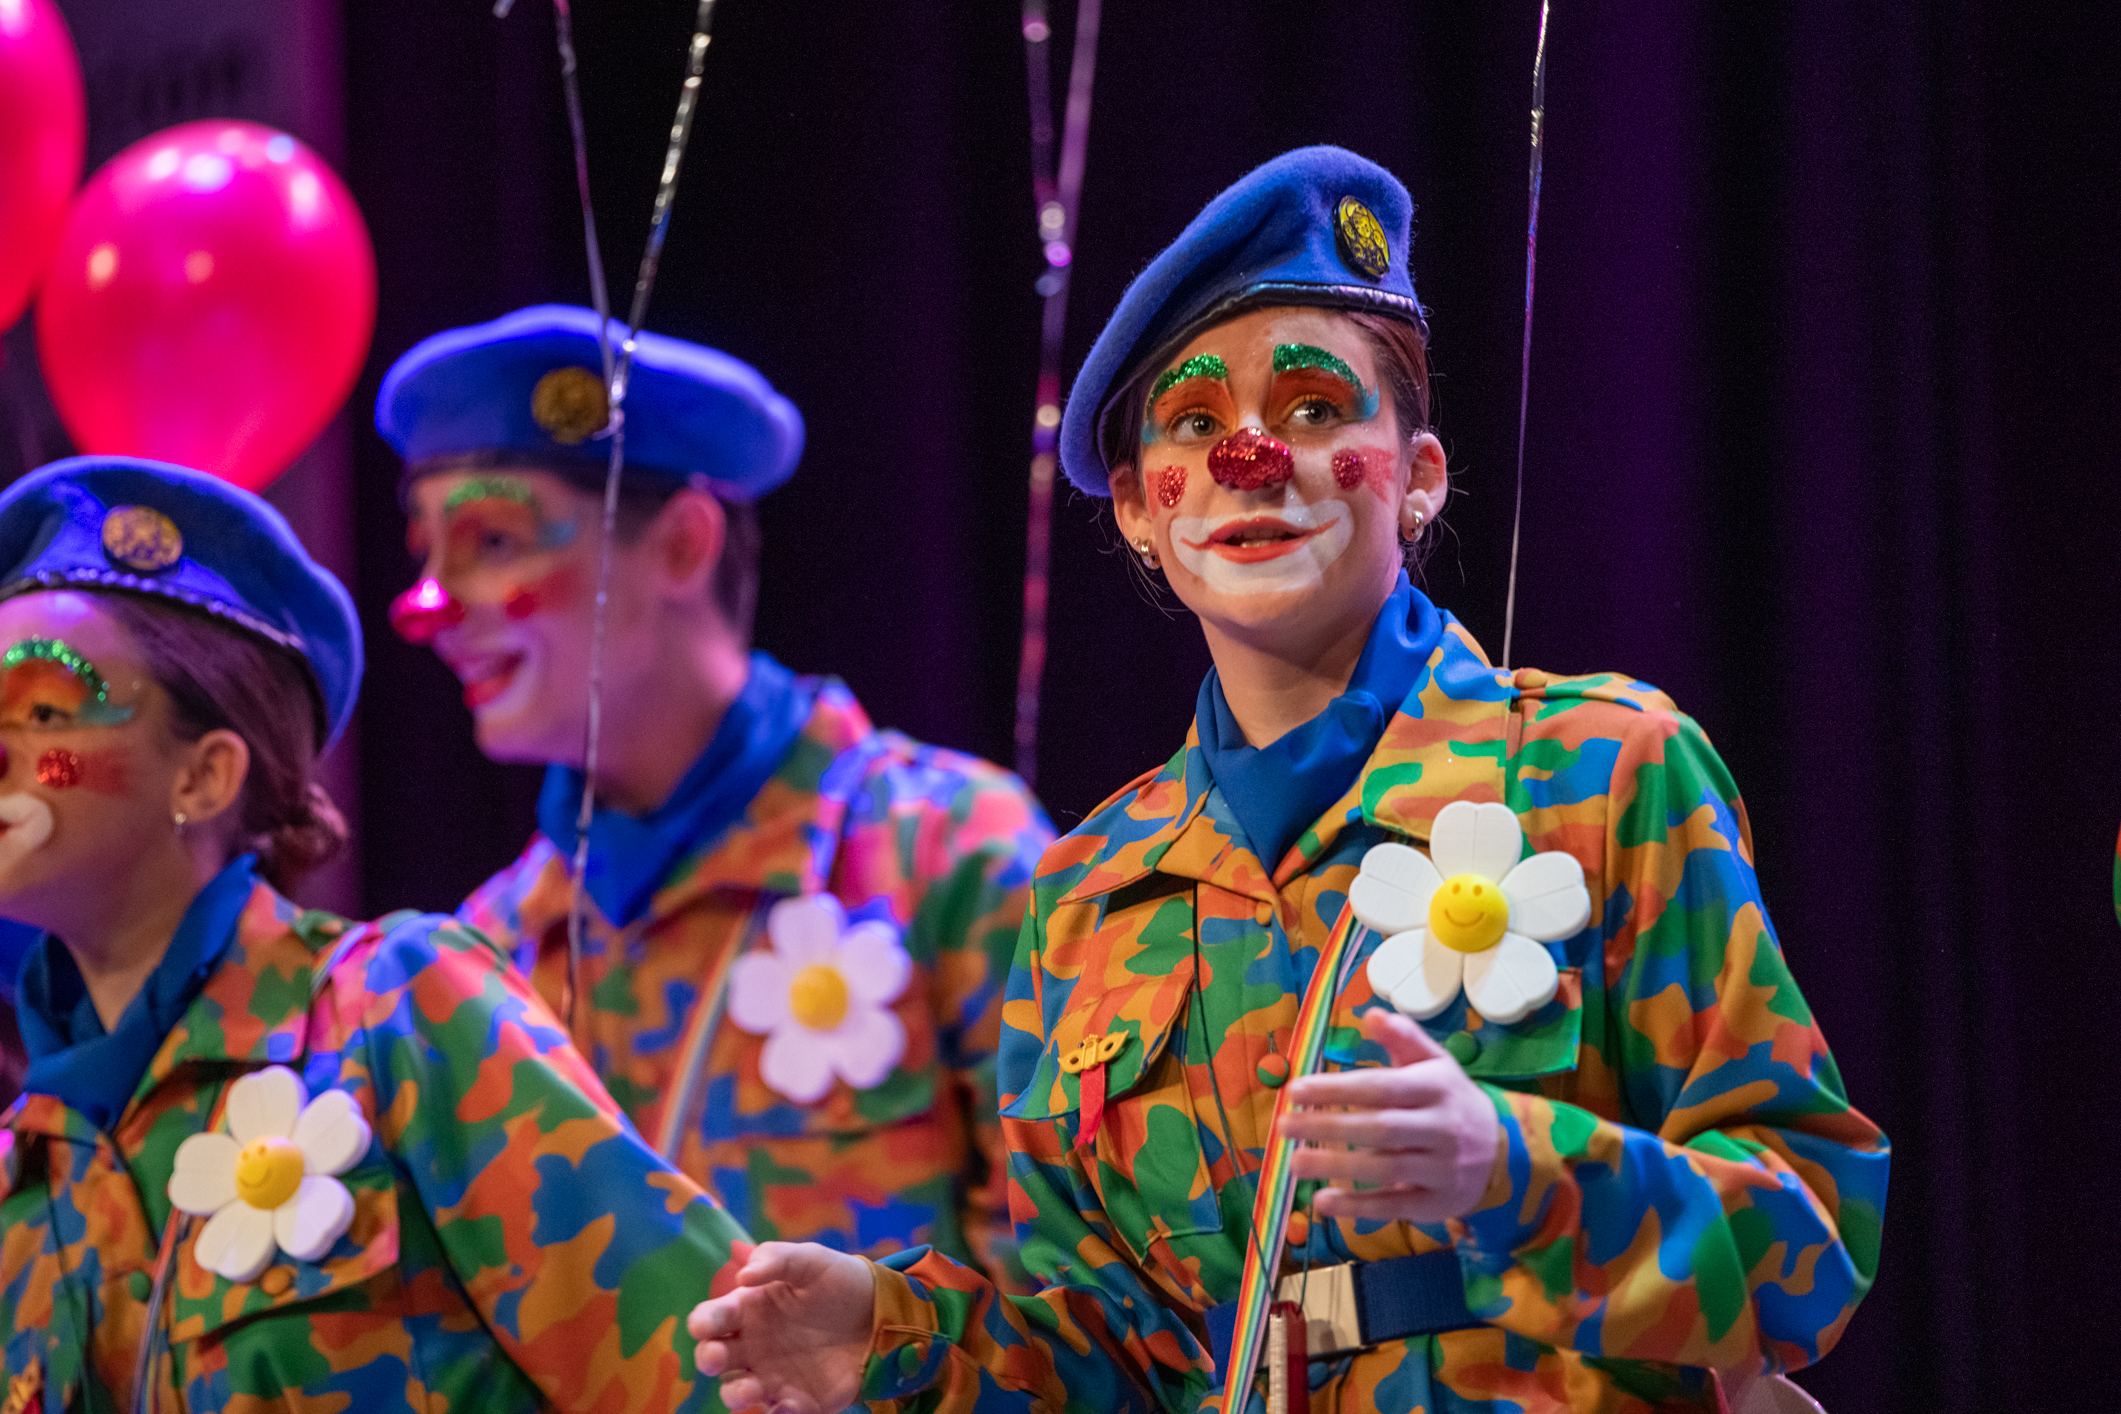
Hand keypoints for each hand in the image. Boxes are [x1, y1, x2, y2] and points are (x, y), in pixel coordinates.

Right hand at [689, 1242, 875, 1413]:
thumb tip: (743, 1275)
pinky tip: (789, 1405)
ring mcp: (771, 1375)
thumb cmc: (839, 1282)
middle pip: (714, 1357)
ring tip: (752, 1391)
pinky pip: (778, 1413)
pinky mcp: (798, 1400)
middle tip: (716, 1358)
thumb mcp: (811, 1259)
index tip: (704, 1327)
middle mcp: (752, 1345)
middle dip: (708, 1359)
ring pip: (737, 1391)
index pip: (713, 1317)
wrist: (880, 1314)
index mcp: (749, 1309)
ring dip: (737, 1394)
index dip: (703, 1322)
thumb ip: (776, 1258)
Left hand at [1279, 1010, 1500, 1223]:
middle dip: (1329, 1126)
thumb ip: (1403, 1037)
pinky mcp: (1437, 1202)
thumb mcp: (1435, 1063)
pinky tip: (1324, 1201)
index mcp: (1435, 1087)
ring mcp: (1441, 1168)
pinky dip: (1359, 1206)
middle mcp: (1441, 1127)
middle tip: (1282, 1126)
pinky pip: (1395, 1205)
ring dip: (1337, 1166)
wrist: (1506, 1151)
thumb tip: (1370, 1014)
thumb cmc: (1451, 1100)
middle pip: (1380, 1128)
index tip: (1294, 1090)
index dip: (1337, 1088)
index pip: (1380, 1087)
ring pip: (1386, 1168)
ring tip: (1293, 1162)